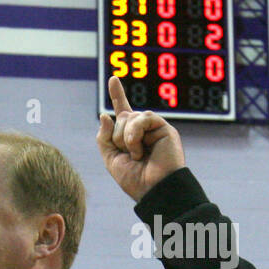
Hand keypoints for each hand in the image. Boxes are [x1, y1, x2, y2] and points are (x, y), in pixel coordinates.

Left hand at [97, 76, 184, 201]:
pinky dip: (135, 134)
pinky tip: (140, 149)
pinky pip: (143, 118)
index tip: (113, 79)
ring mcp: (154, 128)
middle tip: (130, 156)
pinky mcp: (164, 128)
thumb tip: (105, 115)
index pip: (123, 111)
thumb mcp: (111, 159)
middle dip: (117, 137)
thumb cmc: (135, 180)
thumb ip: (104, 137)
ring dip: (126, 138)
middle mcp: (143, 129)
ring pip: (129, 117)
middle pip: (121, 117)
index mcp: (131, 135)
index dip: (118, 94)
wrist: (154, 190)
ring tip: (137, 156)